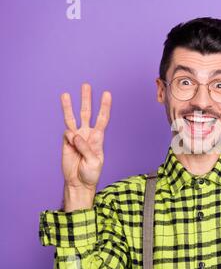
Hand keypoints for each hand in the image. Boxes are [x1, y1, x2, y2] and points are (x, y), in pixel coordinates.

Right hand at [61, 83, 111, 211]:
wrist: (78, 183)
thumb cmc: (90, 174)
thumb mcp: (94, 162)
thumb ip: (85, 148)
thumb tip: (75, 135)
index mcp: (99, 138)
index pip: (102, 118)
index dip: (105, 106)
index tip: (107, 93)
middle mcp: (87, 134)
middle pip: (87, 113)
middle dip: (86, 99)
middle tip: (85, 85)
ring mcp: (76, 137)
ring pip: (72, 118)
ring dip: (69, 106)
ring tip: (65, 94)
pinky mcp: (66, 142)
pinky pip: (66, 134)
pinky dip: (69, 136)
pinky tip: (71, 143)